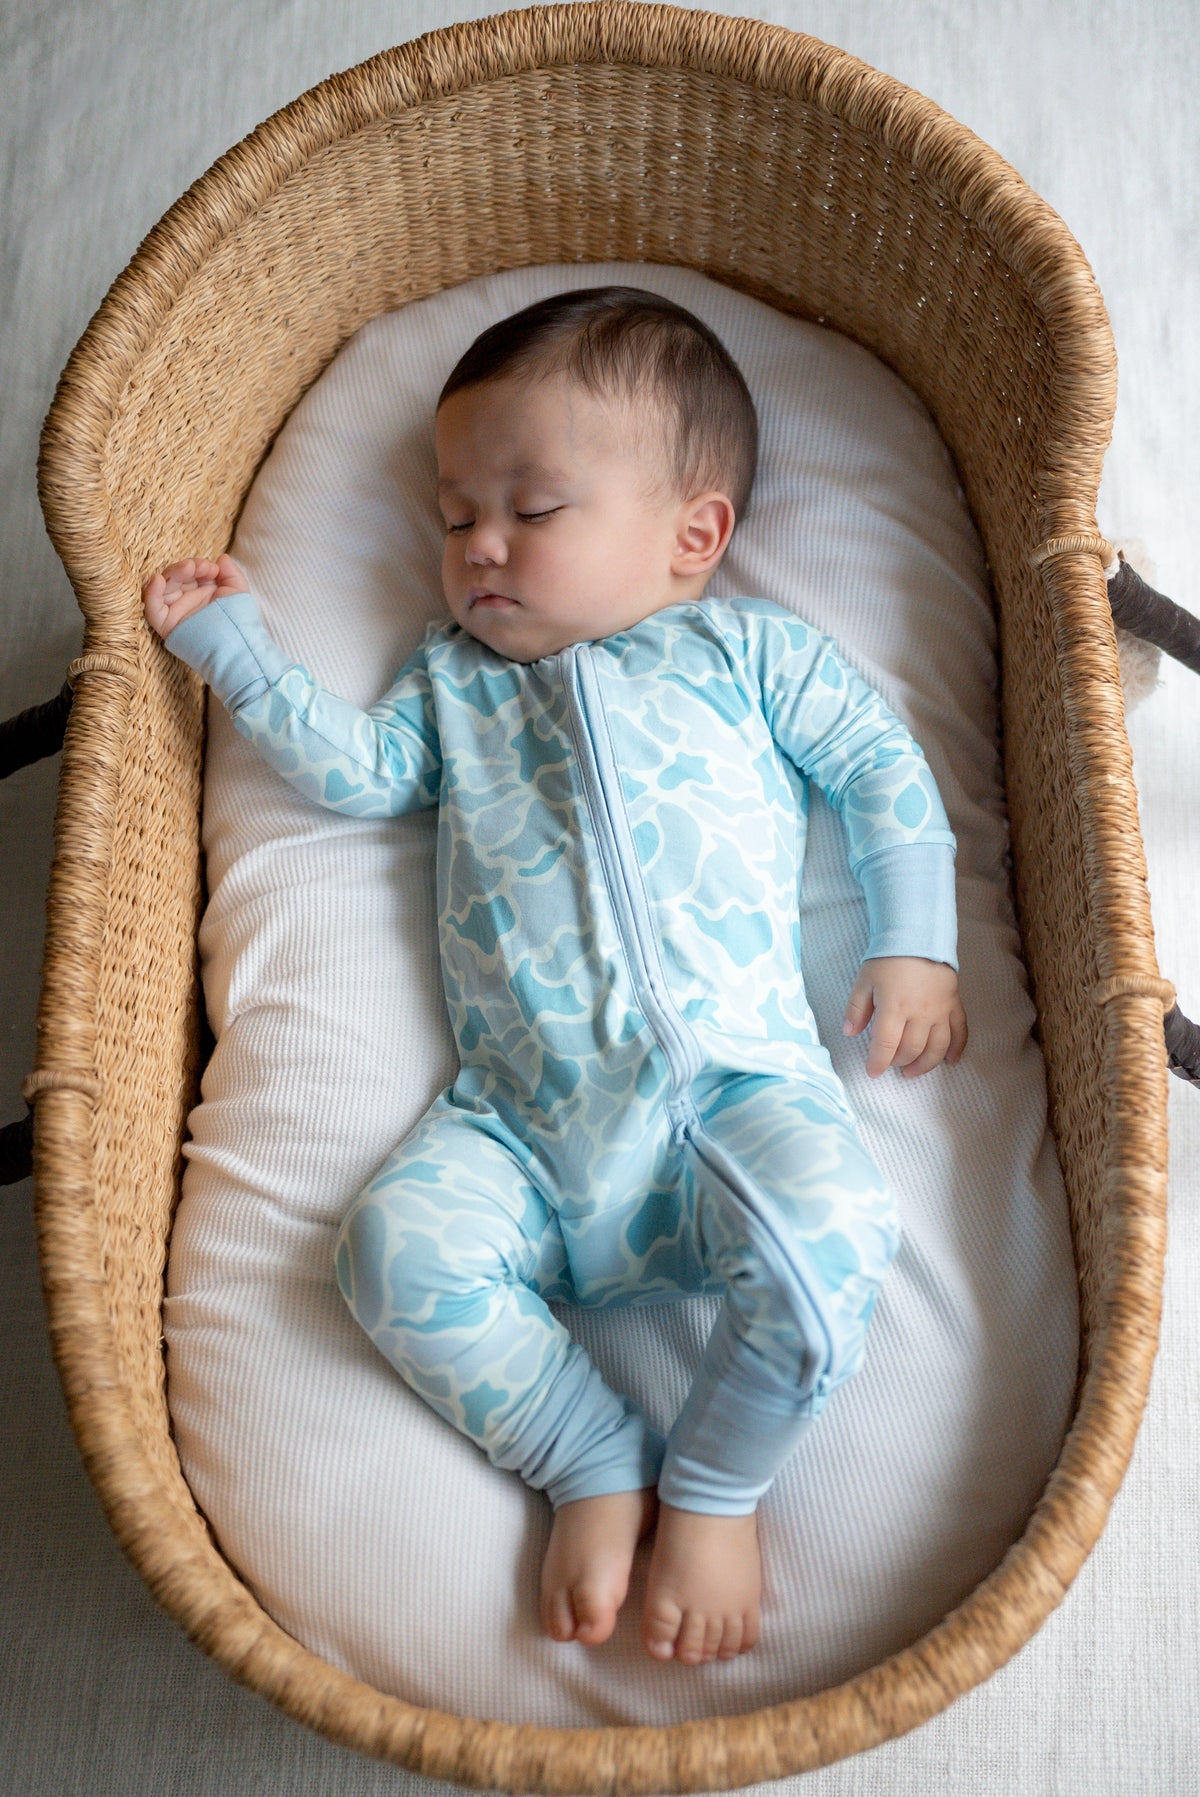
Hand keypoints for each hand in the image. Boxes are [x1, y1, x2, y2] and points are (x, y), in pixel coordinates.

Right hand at [143, 553, 248, 638]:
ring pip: (164, 586)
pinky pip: (152, 607)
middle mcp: (186, 599)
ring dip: (174, 572)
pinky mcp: (167, 623)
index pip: (191, 571)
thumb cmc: (239, 620)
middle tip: (202, 567)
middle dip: (187, 567)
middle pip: (176, 576)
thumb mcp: (237, 591)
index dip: (199, 565)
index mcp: (200, 591)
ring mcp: (175, 610)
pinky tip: (158, 579)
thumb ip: (230, 573)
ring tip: (189, 567)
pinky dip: (151, 593)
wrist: (237, 646)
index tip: (213, 568)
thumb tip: (221, 557)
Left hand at [843, 956, 967, 1078]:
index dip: (877, 1063)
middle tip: (890, 1063)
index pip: (885, 1045)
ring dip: (924, 1065)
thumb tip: (849, 1033)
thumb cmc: (888, 959)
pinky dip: (956, 1050)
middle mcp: (919, 1014)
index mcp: (894, 1008)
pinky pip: (960, 1032)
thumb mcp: (864, 981)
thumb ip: (856, 1009)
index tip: (872, 1072)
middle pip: (911, 1050)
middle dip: (898, 1062)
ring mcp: (940, 1011)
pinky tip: (950, 1061)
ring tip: (912, 1071)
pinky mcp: (954, 1006)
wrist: (919, 937)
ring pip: (936, 1048)